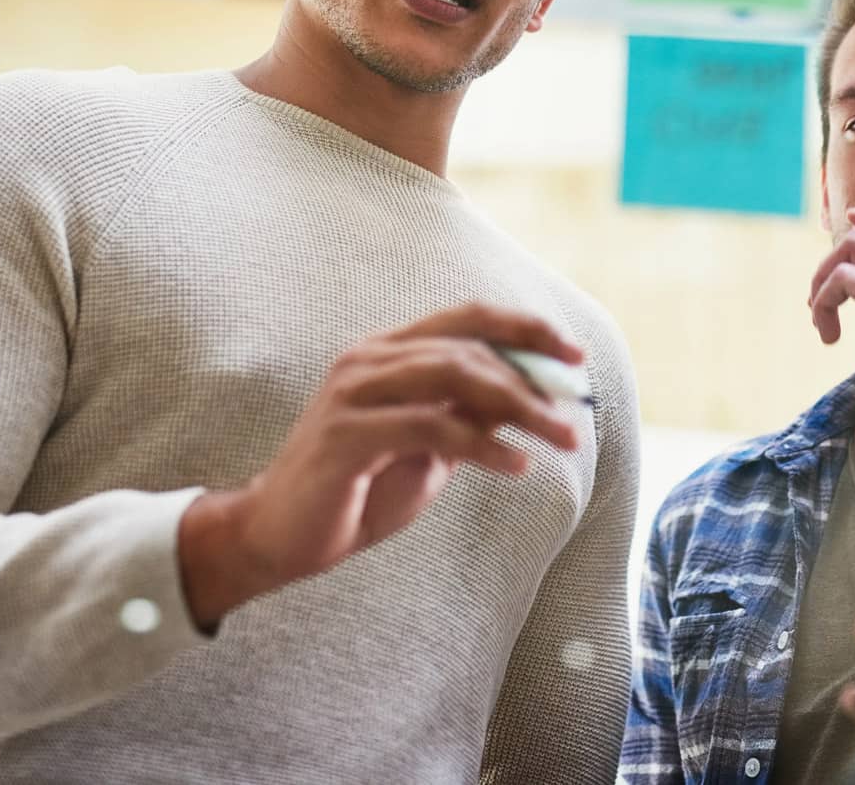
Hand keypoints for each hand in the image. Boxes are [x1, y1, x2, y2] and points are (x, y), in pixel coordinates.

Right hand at [176, 302, 582, 629]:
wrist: (279, 536)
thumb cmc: (354, 491)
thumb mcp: (424, 449)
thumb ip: (465, 416)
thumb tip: (528, 399)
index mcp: (386, 352)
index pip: (466, 318)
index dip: (524, 327)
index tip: (574, 355)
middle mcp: (368, 360)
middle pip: (468, 347)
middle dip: (532, 379)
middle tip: (575, 416)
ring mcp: (353, 393)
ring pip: (454, 377)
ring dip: (518, 408)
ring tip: (559, 439)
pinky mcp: (347, 434)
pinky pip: (430, 427)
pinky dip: (481, 445)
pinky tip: (515, 466)